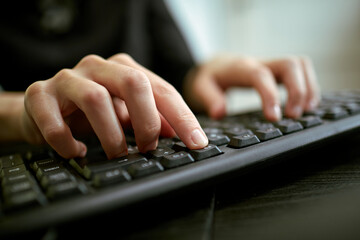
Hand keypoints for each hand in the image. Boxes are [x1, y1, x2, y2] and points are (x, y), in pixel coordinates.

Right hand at [21, 54, 207, 158]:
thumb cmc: (90, 112)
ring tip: (117, 154)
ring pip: (96, 99)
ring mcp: (67, 78)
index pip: (161, 89)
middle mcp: (97, 67)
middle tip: (148, 147)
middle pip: (133, 83)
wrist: (42, 109)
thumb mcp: (125, 112)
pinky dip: (70, 144)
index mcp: (123, 68)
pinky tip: (78, 153)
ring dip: (112, 135)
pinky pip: (56, 123)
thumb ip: (151, 118)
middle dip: (147, 120)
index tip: (197, 142)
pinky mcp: (39, 96)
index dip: (182, 117)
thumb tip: (179, 133)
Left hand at [184, 55, 320, 120]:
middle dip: (297, 91)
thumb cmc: (209, 77)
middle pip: (290, 64)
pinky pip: (301, 71)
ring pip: (300, 65)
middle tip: (293, 116)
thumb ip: (209, 98)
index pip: (260, 75)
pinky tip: (308, 104)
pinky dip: (309, 86)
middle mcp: (259, 63)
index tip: (275, 118)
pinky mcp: (278, 71)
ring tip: (306, 111)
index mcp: (240, 68)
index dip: (271, 95)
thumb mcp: (200, 88)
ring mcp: (271, 65)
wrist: (213, 65)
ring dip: (309, 88)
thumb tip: (219, 112)